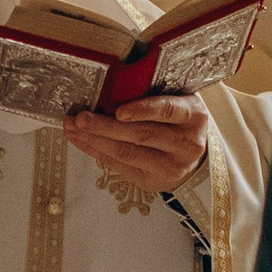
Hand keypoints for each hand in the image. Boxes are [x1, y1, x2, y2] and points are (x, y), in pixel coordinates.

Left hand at [64, 92, 209, 191]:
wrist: (198, 158)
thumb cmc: (181, 123)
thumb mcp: (179, 103)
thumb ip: (154, 95)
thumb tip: (109, 90)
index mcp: (193, 116)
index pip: (167, 111)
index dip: (142, 110)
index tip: (119, 110)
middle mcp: (185, 144)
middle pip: (141, 135)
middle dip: (105, 126)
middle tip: (81, 118)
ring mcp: (170, 166)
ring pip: (127, 153)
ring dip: (95, 140)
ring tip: (73, 128)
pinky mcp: (153, 182)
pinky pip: (119, 166)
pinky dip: (96, 152)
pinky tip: (81, 140)